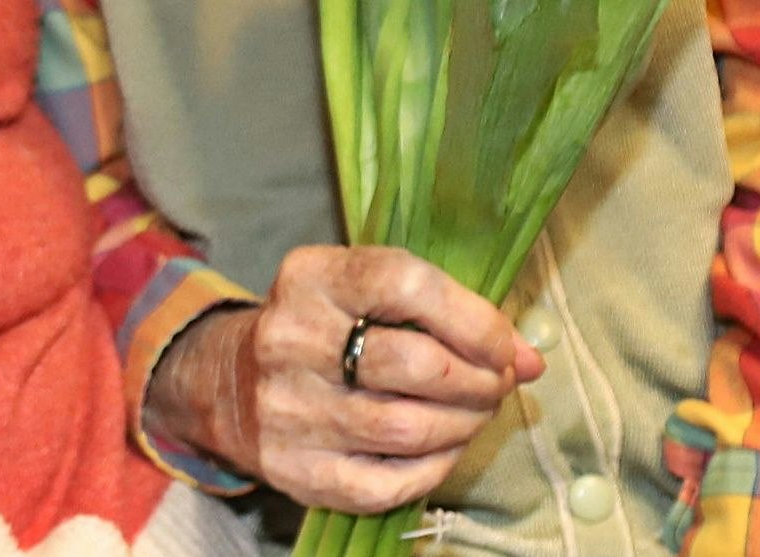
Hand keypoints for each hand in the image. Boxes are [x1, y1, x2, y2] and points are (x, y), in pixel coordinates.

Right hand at [146, 246, 543, 514]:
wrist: (231, 383)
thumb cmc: (327, 328)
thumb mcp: (368, 292)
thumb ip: (447, 312)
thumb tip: (528, 359)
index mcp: (312, 277)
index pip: (404, 284)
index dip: (473, 319)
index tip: (505, 346)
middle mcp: (290, 338)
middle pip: (414, 365)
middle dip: (479, 380)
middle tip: (496, 384)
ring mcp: (287, 408)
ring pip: (408, 428)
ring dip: (464, 425)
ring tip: (475, 413)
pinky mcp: (293, 468)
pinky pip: (387, 483)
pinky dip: (433, 468)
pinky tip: (443, 448)